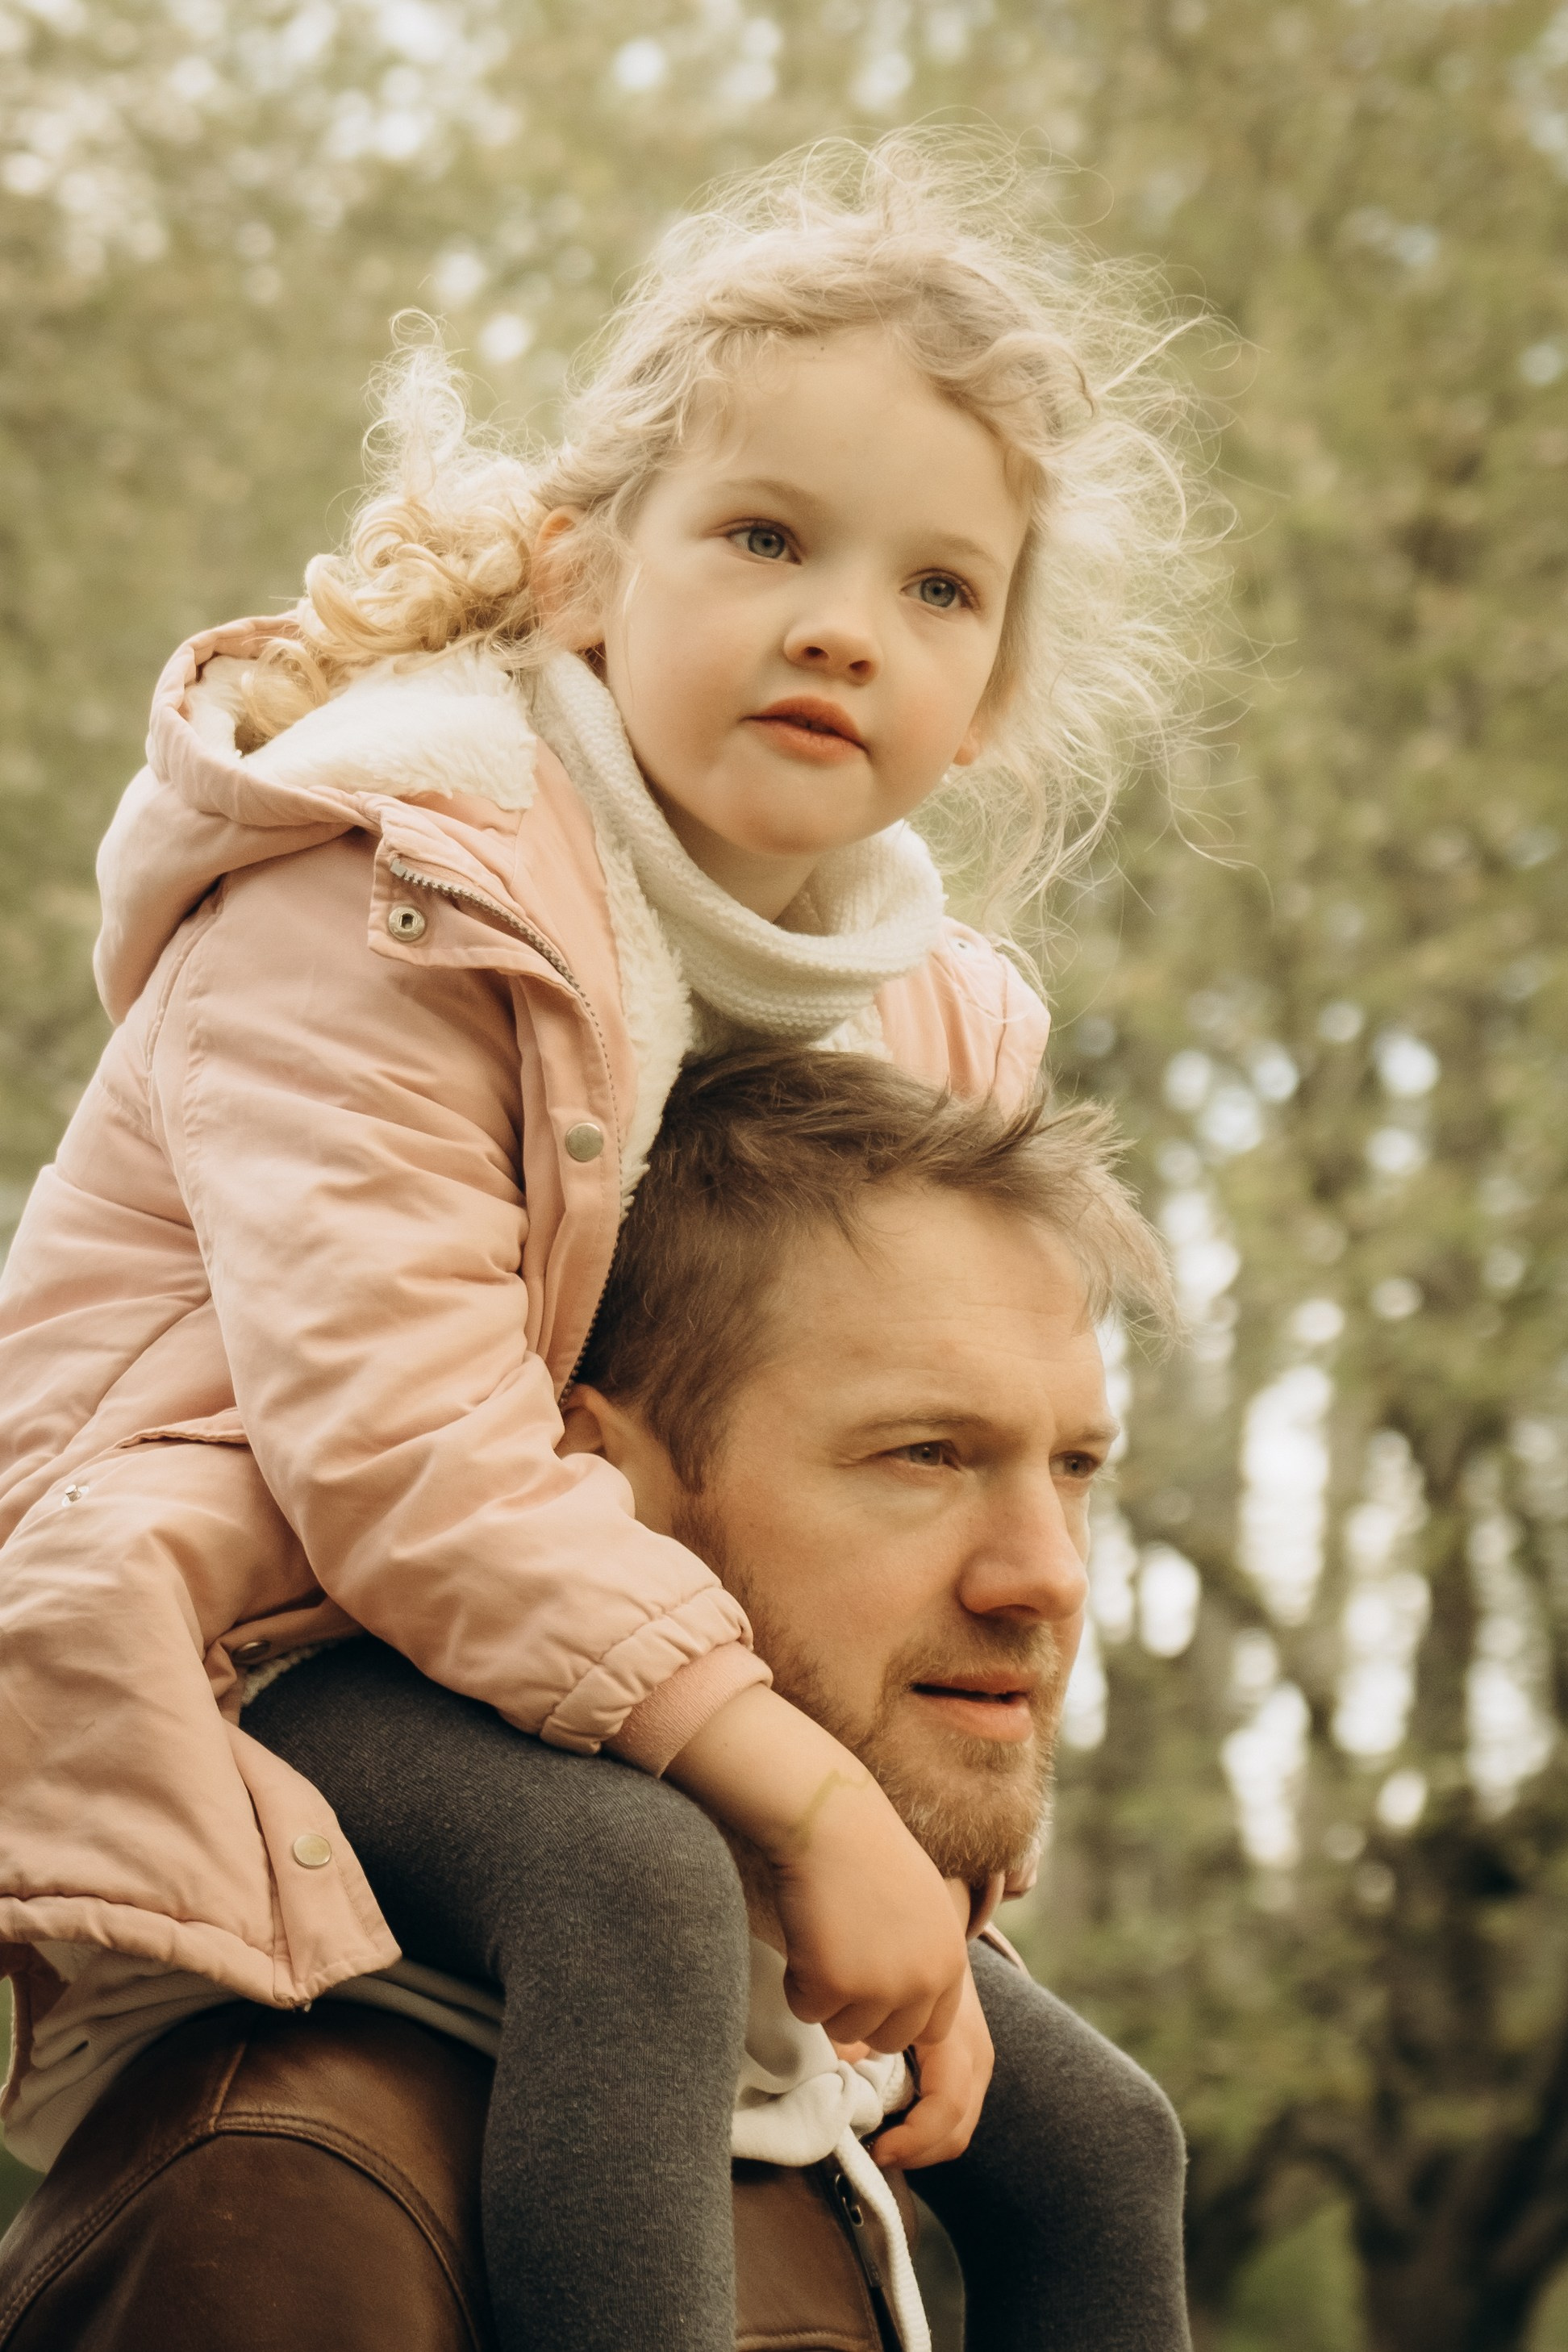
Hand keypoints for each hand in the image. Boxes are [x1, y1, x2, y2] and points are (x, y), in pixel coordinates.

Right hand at [666, 1684, 969, 2054]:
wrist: (830, 1816)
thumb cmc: (868, 1850)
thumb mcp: (924, 1909)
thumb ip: (923, 1961)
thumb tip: (906, 2020)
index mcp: (950, 1962)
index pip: (932, 2029)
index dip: (896, 2014)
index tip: (870, 1990)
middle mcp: (924, 1981)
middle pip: (888, 2039)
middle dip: (859, 2012)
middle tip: (838, 1962)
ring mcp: (880, 1987)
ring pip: (844, 2029)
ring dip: (825, 1995)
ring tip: (823, 1938)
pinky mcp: (833, 1986)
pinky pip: (806, 2010)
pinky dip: (796, 1982)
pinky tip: (803, 1934)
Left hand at [870, 1938, 992, 2170]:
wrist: (934, 1932)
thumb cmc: (903, 1959)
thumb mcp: (882, 1988)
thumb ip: (860, 2030)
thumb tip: (838, 2074)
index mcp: (957, 2035)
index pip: (947, 2108)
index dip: (913, 2139)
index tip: (875, 2148)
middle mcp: (976, 2057)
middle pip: (956, 2132)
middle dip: (914, 2153)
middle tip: (871, 2152)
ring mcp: (977, 2067)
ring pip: (958, 2133)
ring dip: (918, 2147)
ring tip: (878, 2141)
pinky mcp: (969, 2073)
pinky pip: (952, 2119)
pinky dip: (923, 2133)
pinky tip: (891, 2123)